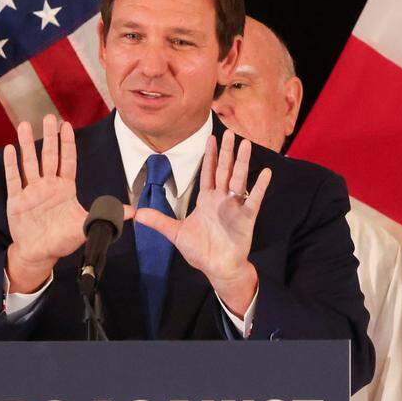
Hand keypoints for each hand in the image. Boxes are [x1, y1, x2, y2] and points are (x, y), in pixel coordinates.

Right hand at [4, 115, 115, 292]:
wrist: (40, 253)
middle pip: (49, 156)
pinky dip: (11, 165)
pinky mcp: (16, 201)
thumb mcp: (86, 225)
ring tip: (25, 125)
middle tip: (48, 117)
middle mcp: (48, 186)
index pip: (67, 161)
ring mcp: (31, 192)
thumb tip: (133, 212)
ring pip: (30, 163)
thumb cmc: (62, 239)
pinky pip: (14, 180)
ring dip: (27, 145)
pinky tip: (9, 149)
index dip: (67, 143)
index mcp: (64, 189)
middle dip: (49, 137)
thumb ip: (106, 215)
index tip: (66, 125)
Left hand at [135, 129, 271, 315]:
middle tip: (231, 132)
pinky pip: (254, 199)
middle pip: (224, 170)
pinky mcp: (246, 218)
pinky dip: (260, 187)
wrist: (218, 268)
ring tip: (246, 144)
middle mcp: (222, 199)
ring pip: (239, 179)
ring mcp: (235, 206)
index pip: (208, 172)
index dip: (210, 155)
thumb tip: (136, 214)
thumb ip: (158, 221)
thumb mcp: (176, 234)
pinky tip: (265, 173)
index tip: (211, 138)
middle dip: (227, 151)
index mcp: (206, 200)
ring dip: (242, 162)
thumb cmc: (201, 251)